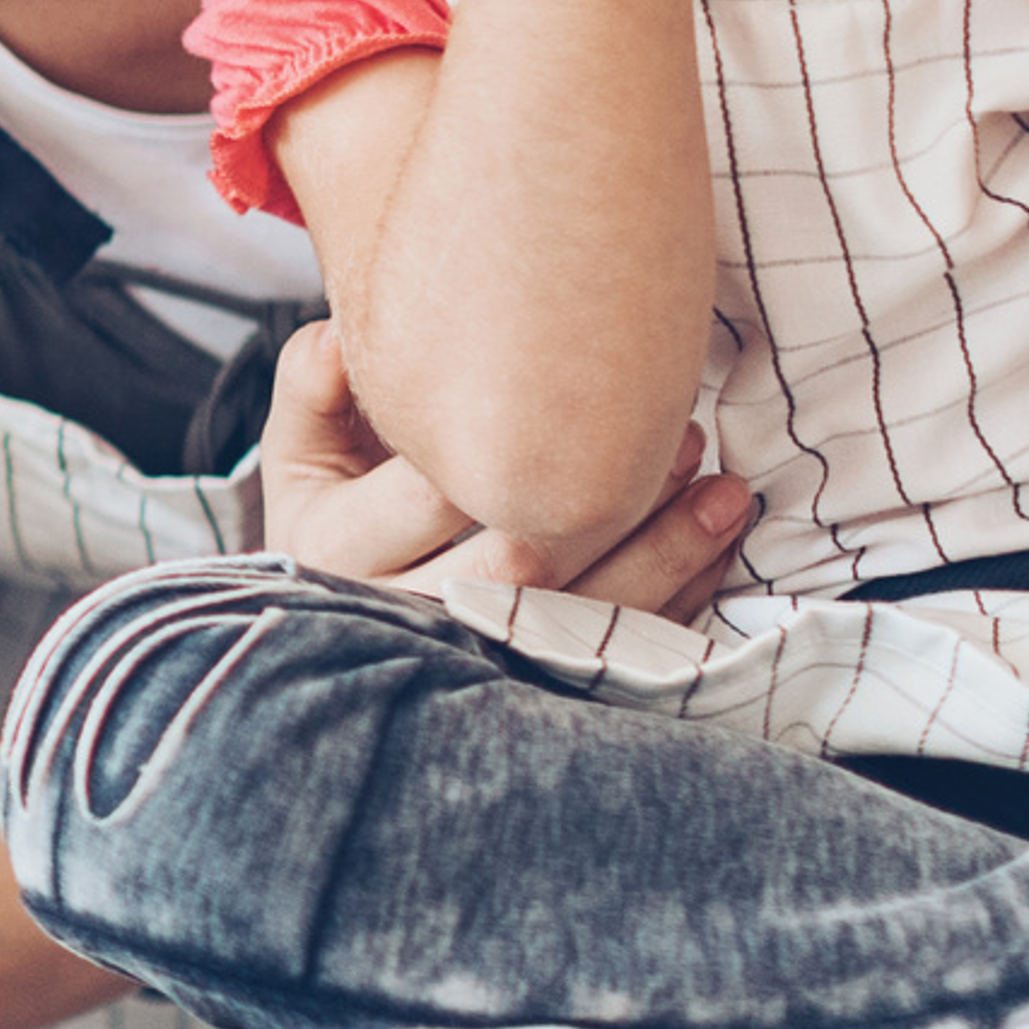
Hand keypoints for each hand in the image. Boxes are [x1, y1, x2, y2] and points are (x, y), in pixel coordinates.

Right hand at [254, 322, 752, 617]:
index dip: (511, 440)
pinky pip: (618, 657)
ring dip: (666, 554)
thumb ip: (313, 384)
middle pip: (522, 566)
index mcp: (340, 551)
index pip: (433, 493)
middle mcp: (406, 615)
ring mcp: (475, 663)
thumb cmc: (337, 506)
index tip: (585, 384)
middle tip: (681, 431)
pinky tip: (719, 545)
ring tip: (726, 492)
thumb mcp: (302, 446)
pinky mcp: (535, 685)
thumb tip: (339, 343)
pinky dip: (681, 600)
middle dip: (609, 498)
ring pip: (583, 619)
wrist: (340, 615)